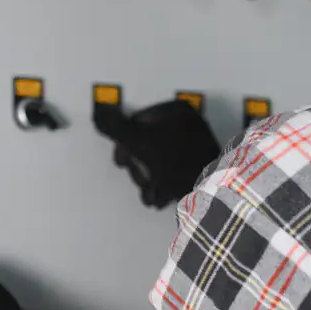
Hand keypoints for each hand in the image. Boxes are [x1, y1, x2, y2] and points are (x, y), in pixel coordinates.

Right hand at [93, 99, 221, 208]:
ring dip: (147, 180)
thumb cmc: (175, 162)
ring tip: (153, 192)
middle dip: (138, 167)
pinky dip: (162, 187)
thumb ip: (115, 126)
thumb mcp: (139, 141)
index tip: (122, 159)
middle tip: (141, 177)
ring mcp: (193, 149)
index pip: (138, 120)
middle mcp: (187, 125)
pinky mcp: (196, 171)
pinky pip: (170, 175)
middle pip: (145, 143)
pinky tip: (160, 197)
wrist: (211, 194)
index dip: (125, 141)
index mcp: (176, 111)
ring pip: (156, 162)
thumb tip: (98, 112)